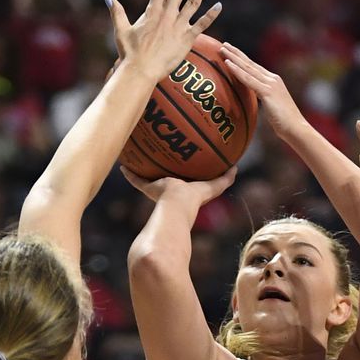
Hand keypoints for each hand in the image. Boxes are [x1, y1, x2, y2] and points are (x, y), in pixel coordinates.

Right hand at [105, 0, 221, 81]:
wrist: (141, 71)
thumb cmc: (130, 53)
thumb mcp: (121, 30)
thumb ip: (117, 13)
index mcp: (152, 12)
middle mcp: (167, 15)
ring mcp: (178, 26)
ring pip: (193, 2)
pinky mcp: (187, 39)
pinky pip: (202, 25)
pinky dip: (211, 15)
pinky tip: (219, 6)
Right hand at [121, 166, 235, 206]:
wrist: (177, 205)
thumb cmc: (195, 198)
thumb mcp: (213, 187)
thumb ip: (224, 179)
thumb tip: (236, 168)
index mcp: (185, 190)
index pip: (185, 181)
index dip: (185, 175)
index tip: (182, 166)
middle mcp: (170, 190)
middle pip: (166, 178)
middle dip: (164, 169)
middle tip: (160, 155)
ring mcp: (158, 190)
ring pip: (150, 178)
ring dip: (145, 169)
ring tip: (139, 155)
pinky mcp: (148, 189)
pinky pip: (137, 180)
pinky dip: (130, 174)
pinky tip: (123, 165)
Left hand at [218, 43, 305, 136]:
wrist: (296, 128)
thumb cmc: (285, 123)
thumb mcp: (272, 107)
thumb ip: (264, 99)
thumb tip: (253, 101)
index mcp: (274, 81)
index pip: (255, 67)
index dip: (242, 58)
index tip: (231, 51)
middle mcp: (272, 79)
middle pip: (250, 63)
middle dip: (236, 53)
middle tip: (223, 45)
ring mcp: (270, 84)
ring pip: (248, 68)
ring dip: (233, 57)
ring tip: (222, 49)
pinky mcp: (267, 92)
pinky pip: (248, 79)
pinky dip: (237, 70)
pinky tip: (228, 63)